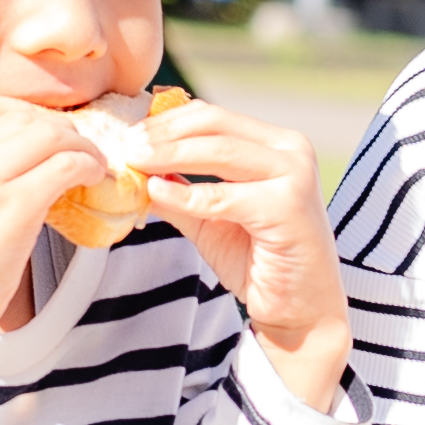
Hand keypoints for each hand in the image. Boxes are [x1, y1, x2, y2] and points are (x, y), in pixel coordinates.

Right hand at [0, 92, 109, 424]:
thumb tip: (29, 155)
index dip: (29, 114)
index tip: (49, 133)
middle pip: (27, 119)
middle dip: (62, 131)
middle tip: (81, 151)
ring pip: (52, 136)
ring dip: (82, 147)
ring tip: (93, 166)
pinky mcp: (14, 204)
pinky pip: (67, 165)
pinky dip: (89, 166)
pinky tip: (93, 179)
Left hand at [125, 97, 353, 408]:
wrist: (299, 308)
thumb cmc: (259, 260)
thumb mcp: (211, 218)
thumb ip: (181, 190)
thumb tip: (135, 168)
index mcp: (276, 144)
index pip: (213, 117)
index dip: (166, 121)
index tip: (128, 134)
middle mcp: (291, 150)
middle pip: (215, 124)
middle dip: (163, 134)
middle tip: (125, 146)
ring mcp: (295, 176)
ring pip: (219, 151)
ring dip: (170, 155)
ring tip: (134, 163)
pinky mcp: (288, 208)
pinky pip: (223, 197)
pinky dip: (185, 195)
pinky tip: (155, 194)